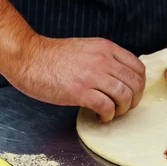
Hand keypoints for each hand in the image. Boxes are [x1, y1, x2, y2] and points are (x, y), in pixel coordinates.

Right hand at [8, 35, 144, 122]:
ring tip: (111, 113)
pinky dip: (108, 116)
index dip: (139, 86)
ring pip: (124, 96)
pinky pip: (106, 106)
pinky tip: (100, 117)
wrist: (28, 57)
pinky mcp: (79, 91)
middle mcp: (103, 60)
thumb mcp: (86, 49)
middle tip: (123, 108)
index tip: (131, 94)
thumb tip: (120, 77)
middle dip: (134, 100)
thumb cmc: (53, 57)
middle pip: (135, 84)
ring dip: (122, 109)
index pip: (138, 68)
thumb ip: (105, 59)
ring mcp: (92, 75)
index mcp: (106, 48)